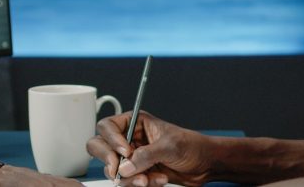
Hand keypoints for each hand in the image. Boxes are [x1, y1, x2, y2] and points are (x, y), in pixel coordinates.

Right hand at [87, 111, 213, 186]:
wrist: (205, 164)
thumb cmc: (191, 145)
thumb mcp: (169, 146)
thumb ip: (146, 155)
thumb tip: (124, 167)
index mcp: (134, 123)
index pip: (107, 127)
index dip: (111, 140)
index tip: (125, 152)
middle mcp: (129, 139)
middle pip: (99, 147)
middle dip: (109, 161)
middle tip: (118, 171)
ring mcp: (131, 158)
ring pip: (112, 169)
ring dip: (129, 178)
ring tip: (148, 180)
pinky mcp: (137, 174)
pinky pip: (127, 182)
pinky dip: (139, 185)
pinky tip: (158, 180)